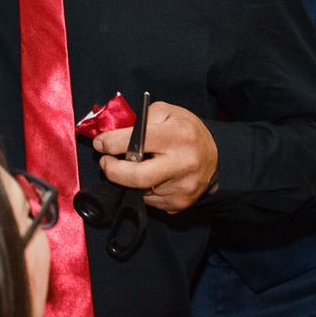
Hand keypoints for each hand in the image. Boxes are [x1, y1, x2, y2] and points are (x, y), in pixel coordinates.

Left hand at [93, 101, 218, 212]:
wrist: (215, 157)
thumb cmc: (185, 130)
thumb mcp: (167, 112)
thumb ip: (141, 120)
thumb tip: (111, 136)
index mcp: (179, 136)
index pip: (136, 142)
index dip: (111, 143)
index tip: (100, 143)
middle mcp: (182, 164)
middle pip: (136, 177)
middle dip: (112, 171)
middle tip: (106, 162)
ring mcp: (181, 188)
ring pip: (139, 190)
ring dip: (128, 180)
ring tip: (132, 166)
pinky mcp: (179, 204)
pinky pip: (148, 201)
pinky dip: (142, 189)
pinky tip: (149, 178)